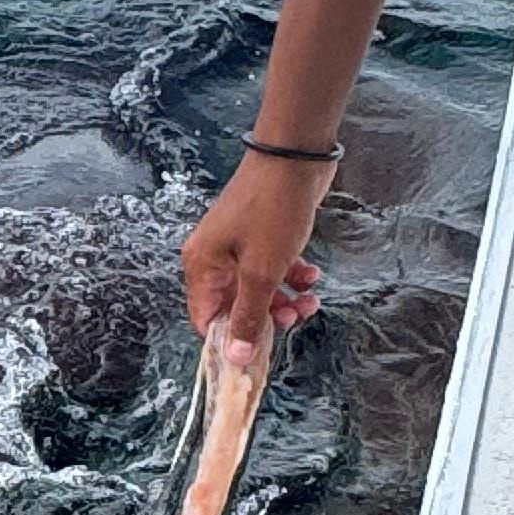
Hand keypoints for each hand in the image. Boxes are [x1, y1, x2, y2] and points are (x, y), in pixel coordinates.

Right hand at [181, 158, 327, 369]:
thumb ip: (249, 315)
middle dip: (268, 318)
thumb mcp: (262, 272)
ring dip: (285, 299)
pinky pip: (271, 269)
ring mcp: (237, 246)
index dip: (231, 340)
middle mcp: (214, 258)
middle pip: (235, 307)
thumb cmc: (272, 211)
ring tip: (310, 298)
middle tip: (294, 318)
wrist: (294, 158)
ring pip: (258, 289)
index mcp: (202, 266)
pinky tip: (312, 274)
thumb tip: (235, 356)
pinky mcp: (260, 236)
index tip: (261, 352)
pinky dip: (291, 276)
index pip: (206, 320)